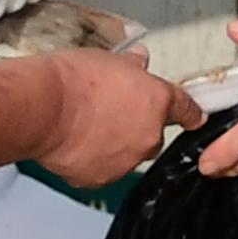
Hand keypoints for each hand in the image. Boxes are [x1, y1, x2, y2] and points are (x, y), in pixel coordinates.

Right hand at [33, 50, 203, 186]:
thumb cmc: (71, 81)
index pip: (186, 109)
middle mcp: (148, 135)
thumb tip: (137, 62)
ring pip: (127, 155)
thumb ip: (130, 66)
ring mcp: (126, 161)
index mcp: (157, 101)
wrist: (43, 108)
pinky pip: (102, 170)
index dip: (190, 113)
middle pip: (152, 135)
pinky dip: (92, 161)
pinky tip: (75, 143)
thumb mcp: (108, 60)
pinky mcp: (101, 179)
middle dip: (136, 126)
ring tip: (86, 127)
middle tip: (109, 112)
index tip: (194, 118)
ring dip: (114, 145)